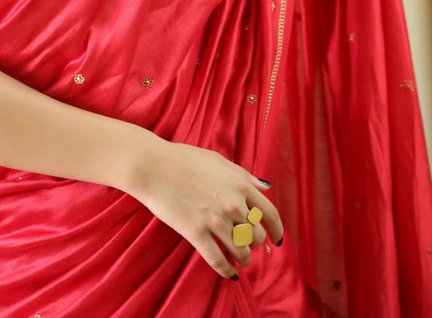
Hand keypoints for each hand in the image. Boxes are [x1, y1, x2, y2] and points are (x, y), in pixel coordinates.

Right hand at [128, 139, 282, 279]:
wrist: (154, 166)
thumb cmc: (185, 159)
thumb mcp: (220, 160)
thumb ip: (245, 176)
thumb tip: (266, 187)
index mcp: (240, 184)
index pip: (270, 214)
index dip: (277, 230)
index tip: (277, 240)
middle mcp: (232, 203)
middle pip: (256, 235)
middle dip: (254, 243)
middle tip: (247, 244)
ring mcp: (215, 219)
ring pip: (241, 251)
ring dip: (243, 258)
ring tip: (239, 259)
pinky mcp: (196, 233)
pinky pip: (218, 260)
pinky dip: (227, 271)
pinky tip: (229, 274)